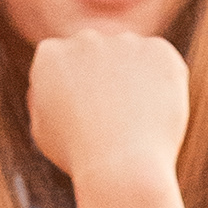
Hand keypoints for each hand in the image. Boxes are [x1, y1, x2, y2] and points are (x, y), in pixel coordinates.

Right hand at [25, 24, 190, 188]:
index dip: (79, 96)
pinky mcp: (158, 49)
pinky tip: (154, 113)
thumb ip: (43, 100)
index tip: (87, 122)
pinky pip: (163, 64)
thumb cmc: (80, 157)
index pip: (66, 65)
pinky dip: (164, 86)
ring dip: (136, 83)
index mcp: (50, 54)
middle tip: (115, 123)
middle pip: (99, 56)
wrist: (122, 168)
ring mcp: (123, 41)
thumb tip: (47, 84)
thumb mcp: (44, 132)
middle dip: (107, 82)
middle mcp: (84, 39)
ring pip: (132, 59)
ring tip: (135, 122)